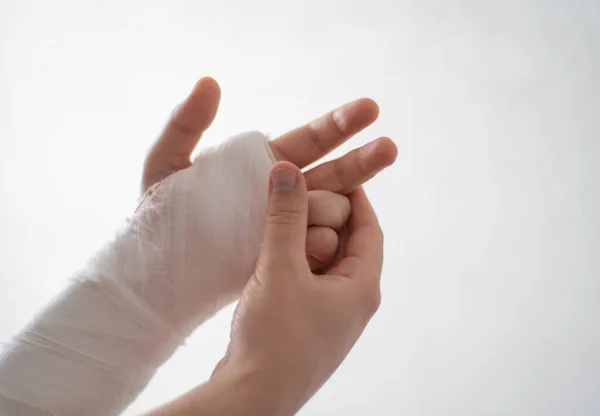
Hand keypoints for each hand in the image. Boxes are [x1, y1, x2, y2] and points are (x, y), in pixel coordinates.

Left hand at [141, 77, 395, 270]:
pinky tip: (332, 240)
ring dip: (340, 203)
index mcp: (262, 163)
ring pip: (331, 210)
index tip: (371, 110)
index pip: (310, 139)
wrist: (158, 273)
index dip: (339, 124)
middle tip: (389, 148)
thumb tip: (210, 82)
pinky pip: (317, 247)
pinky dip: (323, 240)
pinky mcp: (286, 257)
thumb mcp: (163, 165)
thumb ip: (184, 125)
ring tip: (342, 204)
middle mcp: (282, 192)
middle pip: (334, 173)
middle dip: (361, 160)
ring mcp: (287, 226)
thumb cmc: (159, 215)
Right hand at [150, 162, 383, 414]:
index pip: (369, 229)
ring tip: (281, 218)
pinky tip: (270, 253)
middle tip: (300, 192)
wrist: (251, 397)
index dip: (354, 198)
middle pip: (347, 244)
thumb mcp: (281, 268)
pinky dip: (294, 261)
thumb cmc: (275, 339)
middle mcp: (353, 302)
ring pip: (324, 262)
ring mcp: (331, 317)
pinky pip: (307, 281)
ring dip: (305, 239)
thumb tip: (288, 170)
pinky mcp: (308, 326)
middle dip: (324, 216)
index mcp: (362, 288)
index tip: (334, 174)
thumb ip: (285, 217)